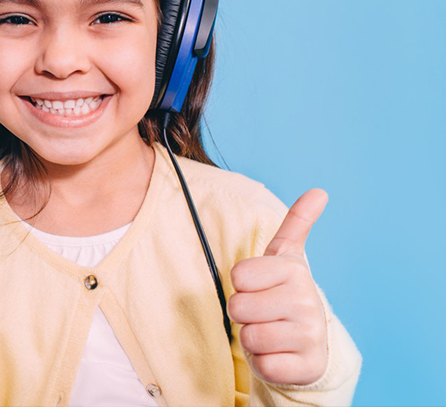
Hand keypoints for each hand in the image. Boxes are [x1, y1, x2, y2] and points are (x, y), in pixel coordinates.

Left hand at [228, 189, 328, 385]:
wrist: (311, 342)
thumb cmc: (287, 293)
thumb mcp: (288, 257)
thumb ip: (298, 223)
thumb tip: (319, 192)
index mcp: (294, 271)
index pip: (238, 275)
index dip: (242, 285)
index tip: (260, 287)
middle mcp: (307, 301)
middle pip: (238, 308)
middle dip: (244, 314)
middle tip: (264, 313)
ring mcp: (309, 335)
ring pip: (249, 337)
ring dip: (253, 339)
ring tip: (272, 332)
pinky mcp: (306, 367)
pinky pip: (264, 365)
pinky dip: (265, 362)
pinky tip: (280, 354)